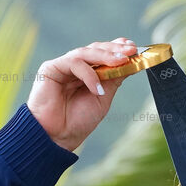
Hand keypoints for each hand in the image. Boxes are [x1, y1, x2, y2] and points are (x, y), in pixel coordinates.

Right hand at [26, 37, 137, 151]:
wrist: (57, 137)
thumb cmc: (77, 121)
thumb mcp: (102, 99)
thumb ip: (113, 80)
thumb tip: (130, 63)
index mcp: (87, 73)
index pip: (103, 54)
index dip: (117, 48)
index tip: (134, 48)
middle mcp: (75, 67)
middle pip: (95, 49)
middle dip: (114, 48)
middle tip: (130, 51)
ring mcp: (63, 66)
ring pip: (85, 52)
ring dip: (105, 56)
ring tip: (122, 61)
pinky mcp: (51, 68)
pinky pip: (74, 63)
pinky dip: (89, 74)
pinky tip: (98, 88)